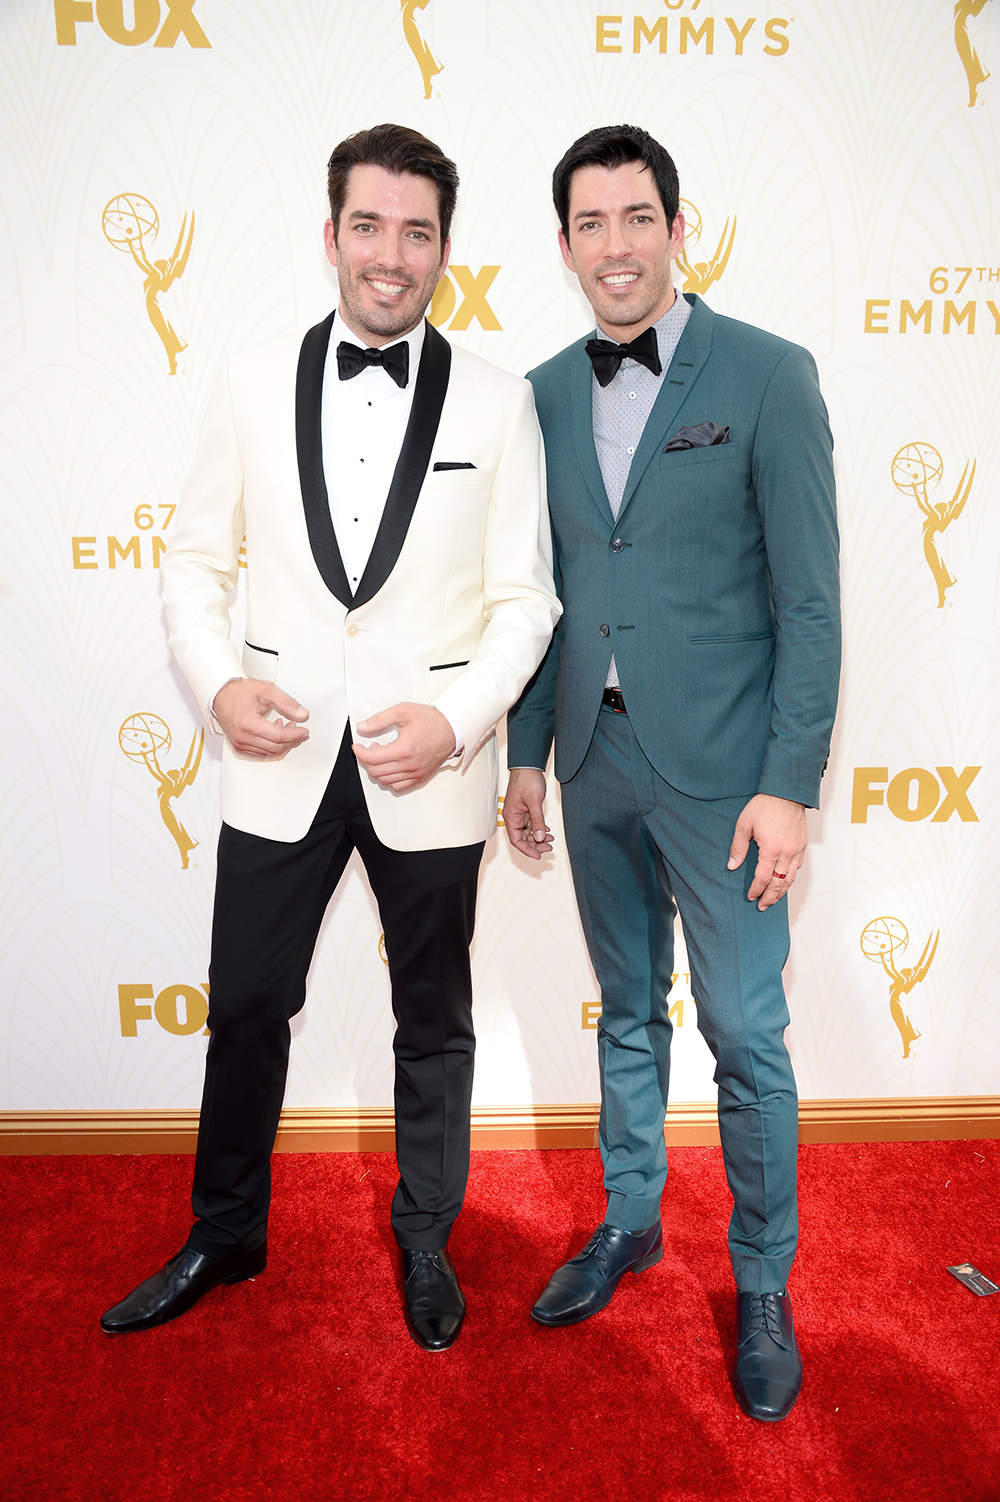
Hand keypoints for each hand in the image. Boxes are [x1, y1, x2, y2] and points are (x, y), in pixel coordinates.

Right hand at [214, 679, 309, 757]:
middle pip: (276, 748)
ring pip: (270, 753)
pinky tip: (277, 734)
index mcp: (248, 724)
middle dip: (291, 740)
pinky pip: (262, 754)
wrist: (222, 695)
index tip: (304, 730)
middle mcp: (242, 737)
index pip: (278, 736)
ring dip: (283, 744)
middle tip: (298, 729)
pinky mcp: (239, 747)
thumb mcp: (266, 690)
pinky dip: (273, 747)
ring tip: (288, 729)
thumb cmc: (240, 692)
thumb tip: (303, 715)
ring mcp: (240, 744)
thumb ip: (287, 702)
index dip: (295, 735)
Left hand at [352, 703, 455, 790]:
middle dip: (367, 759)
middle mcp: (409, 765)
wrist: (451, 729)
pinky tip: (389, 767)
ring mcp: (415, 773)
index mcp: (404, 749)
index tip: (357, 746)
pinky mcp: (419, 777)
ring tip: (381, 755)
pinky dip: (389, 779)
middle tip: (370, 747)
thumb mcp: (403, 711)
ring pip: (385, 780)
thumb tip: (362, 727)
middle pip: (376, 771)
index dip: (360, 752)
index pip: (372, 758)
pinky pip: (398, 786)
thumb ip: (379, 719)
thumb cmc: (430, 720)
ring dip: (377, 769)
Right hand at [503, 769, 552, 859]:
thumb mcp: (534, 802)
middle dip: (535, 844)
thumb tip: (539, 837)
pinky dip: (539, 829)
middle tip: (549, 847)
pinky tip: (547, 831)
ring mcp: (519, 814)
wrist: (528, 766)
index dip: (527, 850)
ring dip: (538, 837)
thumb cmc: (527, 780)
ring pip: (528, 832)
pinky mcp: (526, 810)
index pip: (516, 840)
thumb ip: (537, 821)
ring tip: (551, 839)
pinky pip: (531, 824)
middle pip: (522, 838)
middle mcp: (513, 817)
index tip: (538, 855)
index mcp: (511, 817)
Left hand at [728, 794, 806, 910]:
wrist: (786, 792)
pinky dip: (790, 878)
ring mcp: (797, 850)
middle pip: (778, 884)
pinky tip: (784, 881)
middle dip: (769, 897)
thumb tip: (732, 866)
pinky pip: (798, 867)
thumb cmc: (764, 806)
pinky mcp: (803, 845)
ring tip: (773, 899)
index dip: (756, 890)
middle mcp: (787, 853)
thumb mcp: (744, 825)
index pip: (762, 878)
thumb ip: (738, 847)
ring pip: (790, 878)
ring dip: (782, 891)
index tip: (750, 896)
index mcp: (771, 850)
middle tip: (762, 906)